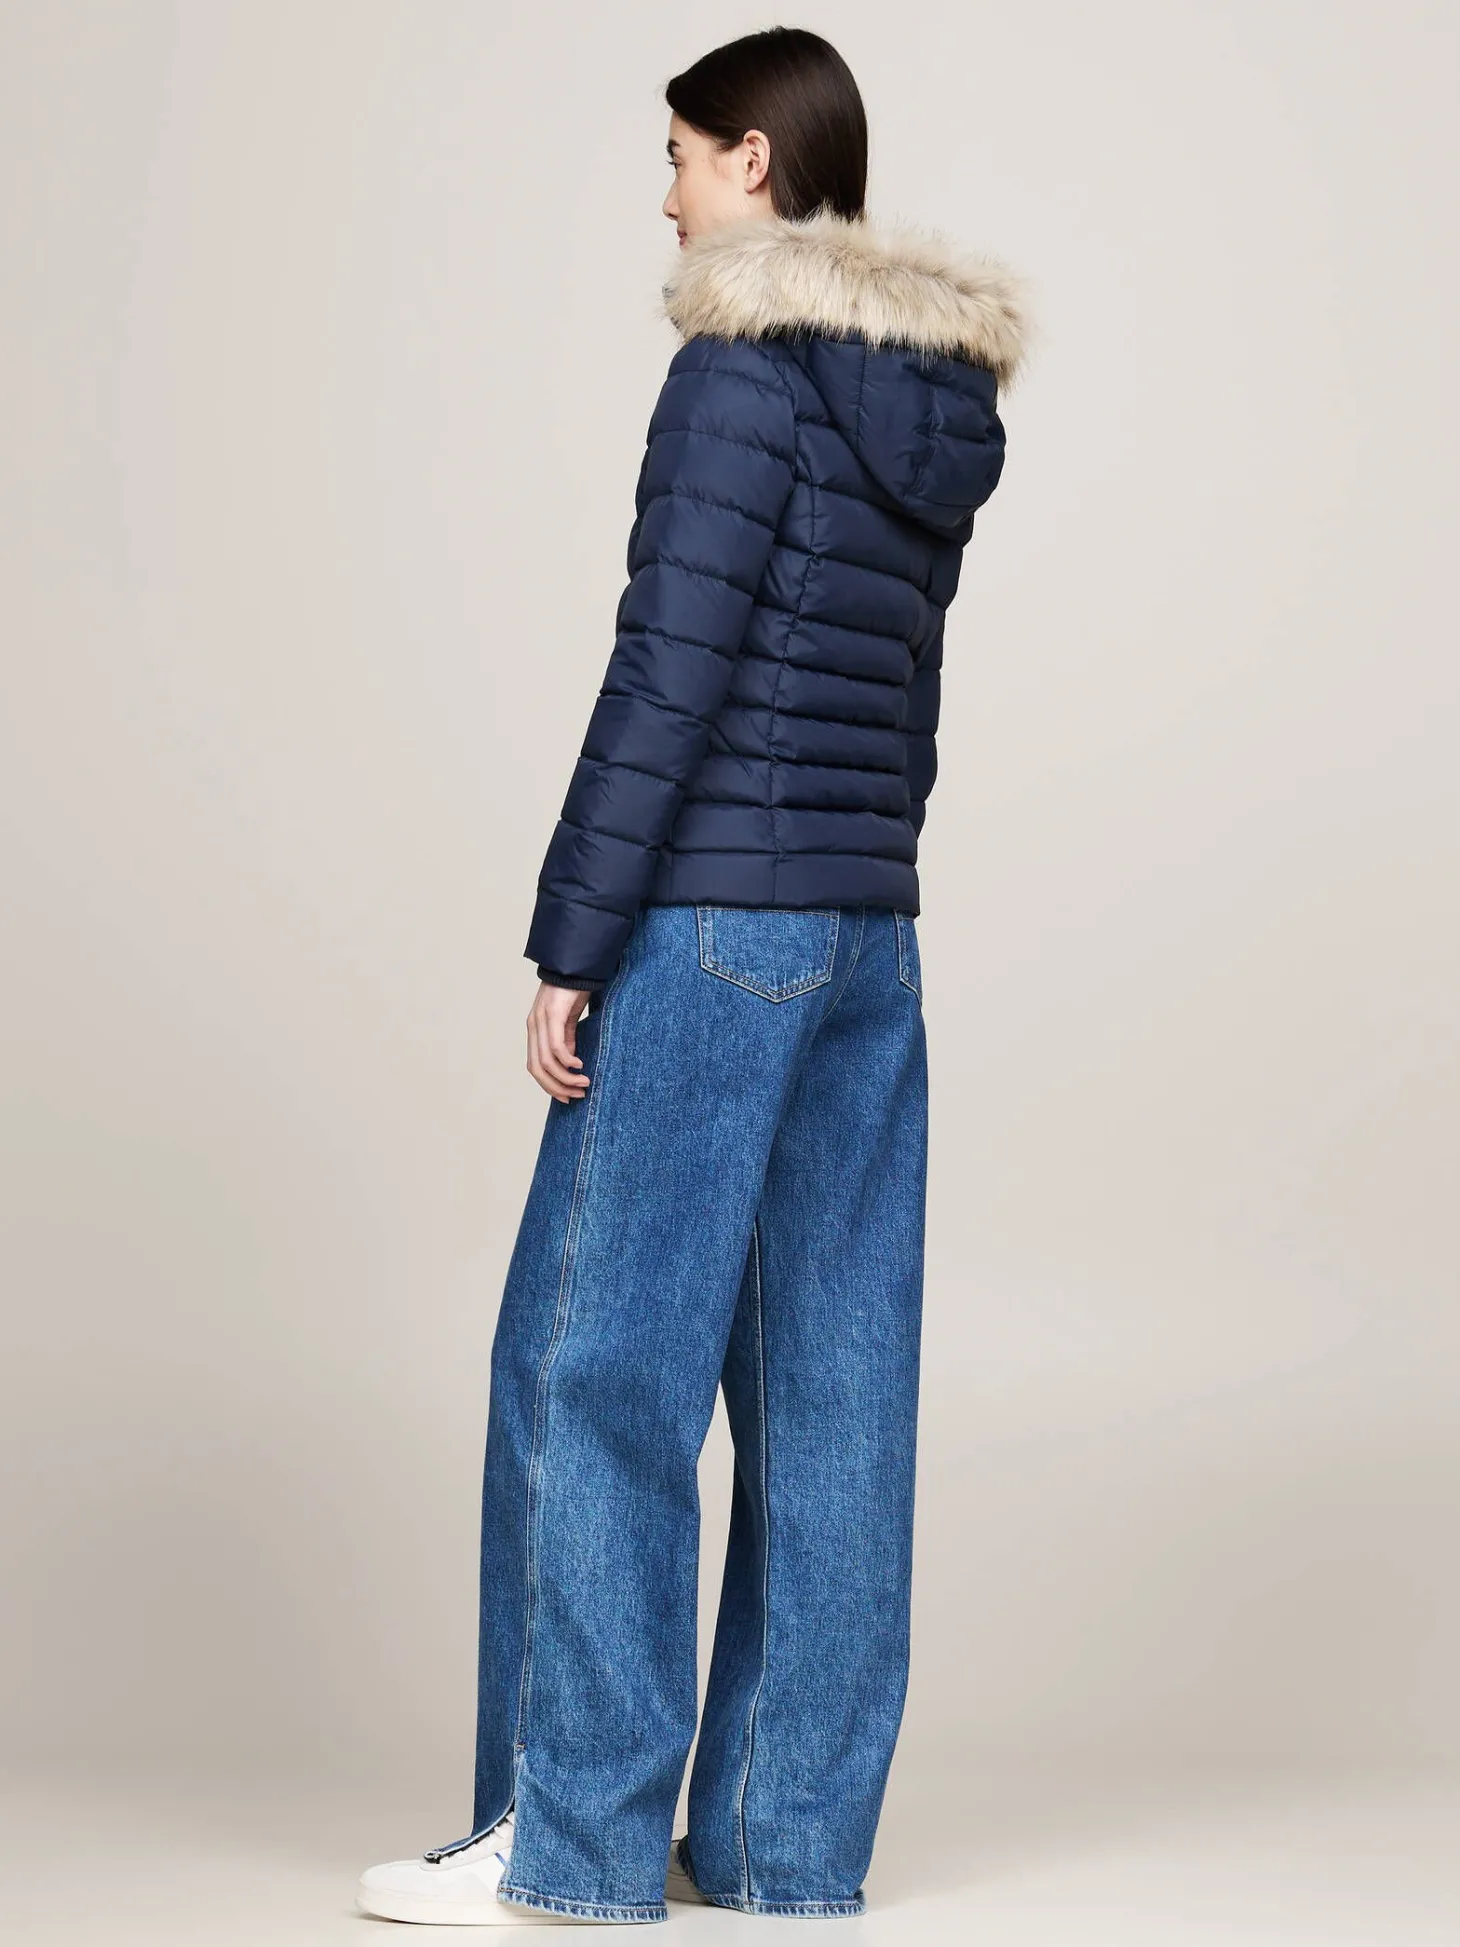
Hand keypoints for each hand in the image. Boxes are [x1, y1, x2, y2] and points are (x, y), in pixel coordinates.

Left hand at [526, 981, 592, 1101]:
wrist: (575, 964)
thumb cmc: (573, 991)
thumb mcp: (568, 1020)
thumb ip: (566, 1040)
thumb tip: (568, 1062)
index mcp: (535, 1030)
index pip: (535, 1067)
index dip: (549, 1086)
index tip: (567, 1097)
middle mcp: (534, 1027)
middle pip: (537, 1069)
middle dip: (556, 1087)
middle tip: (577, 1095)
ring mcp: (541, 1020)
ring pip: (546, 1061)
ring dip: (565, 1078)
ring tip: (583, 1083)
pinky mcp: (552, 1014)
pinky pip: (555, 1046)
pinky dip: (566, 1061)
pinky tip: (579, 1065)